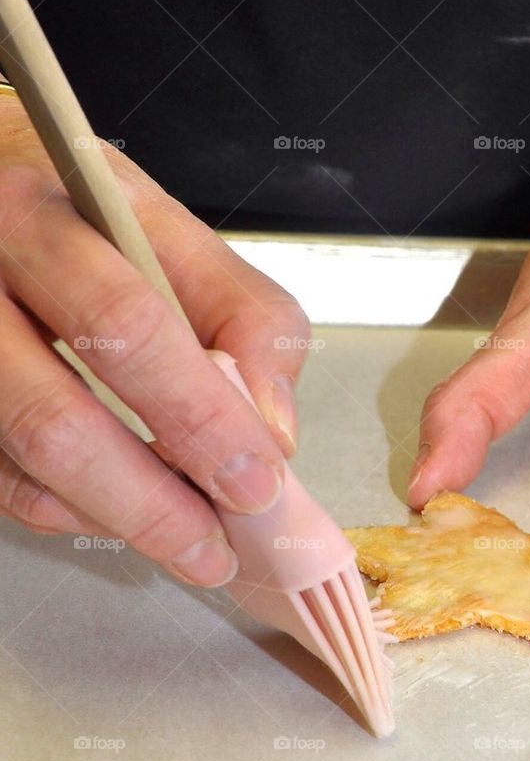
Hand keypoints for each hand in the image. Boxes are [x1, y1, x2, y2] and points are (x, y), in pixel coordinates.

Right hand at [0, 96, 310, 585]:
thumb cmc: (79, 217)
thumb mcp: (170, 231)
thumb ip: (243, 315)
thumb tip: (272, 429)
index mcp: (43, 213)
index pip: (127, 325)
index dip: (199, 414)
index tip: (257, 479)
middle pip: (59, 418)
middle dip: (153, 501)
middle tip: (215, 547)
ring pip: (27, 461)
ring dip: (119, 520)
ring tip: (190, 547)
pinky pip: (0, 480)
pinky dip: (70, 511)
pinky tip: (121, 513)